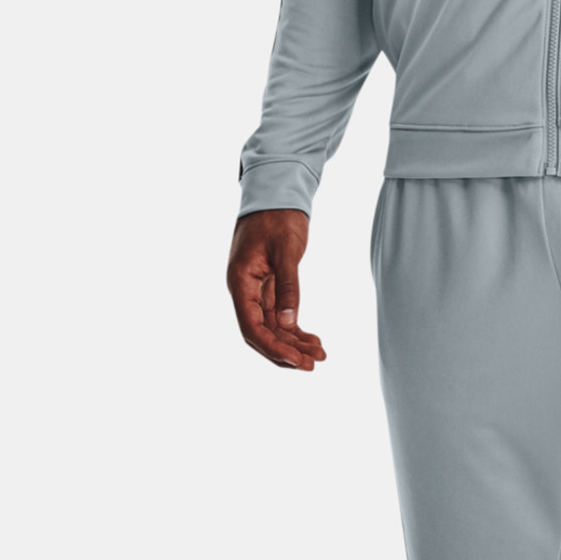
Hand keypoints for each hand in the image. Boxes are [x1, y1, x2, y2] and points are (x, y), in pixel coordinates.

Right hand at [227, 209, 326, 371]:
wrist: (275, 195)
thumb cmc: (277, 217)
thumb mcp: (286, 250)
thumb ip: (287, 286)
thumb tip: (290, 323)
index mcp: (240, 283)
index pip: (251, 327)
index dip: (273, 347)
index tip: (297, 360)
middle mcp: (244, 291)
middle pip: (261, 333)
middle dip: (286, 351)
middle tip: (314, 363)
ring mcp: (256, 290)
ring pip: (273, 327)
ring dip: (294, 343)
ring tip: (320, 354)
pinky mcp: (269, 287)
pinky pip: (280, 316)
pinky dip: (295, 329)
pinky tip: (314, 339)